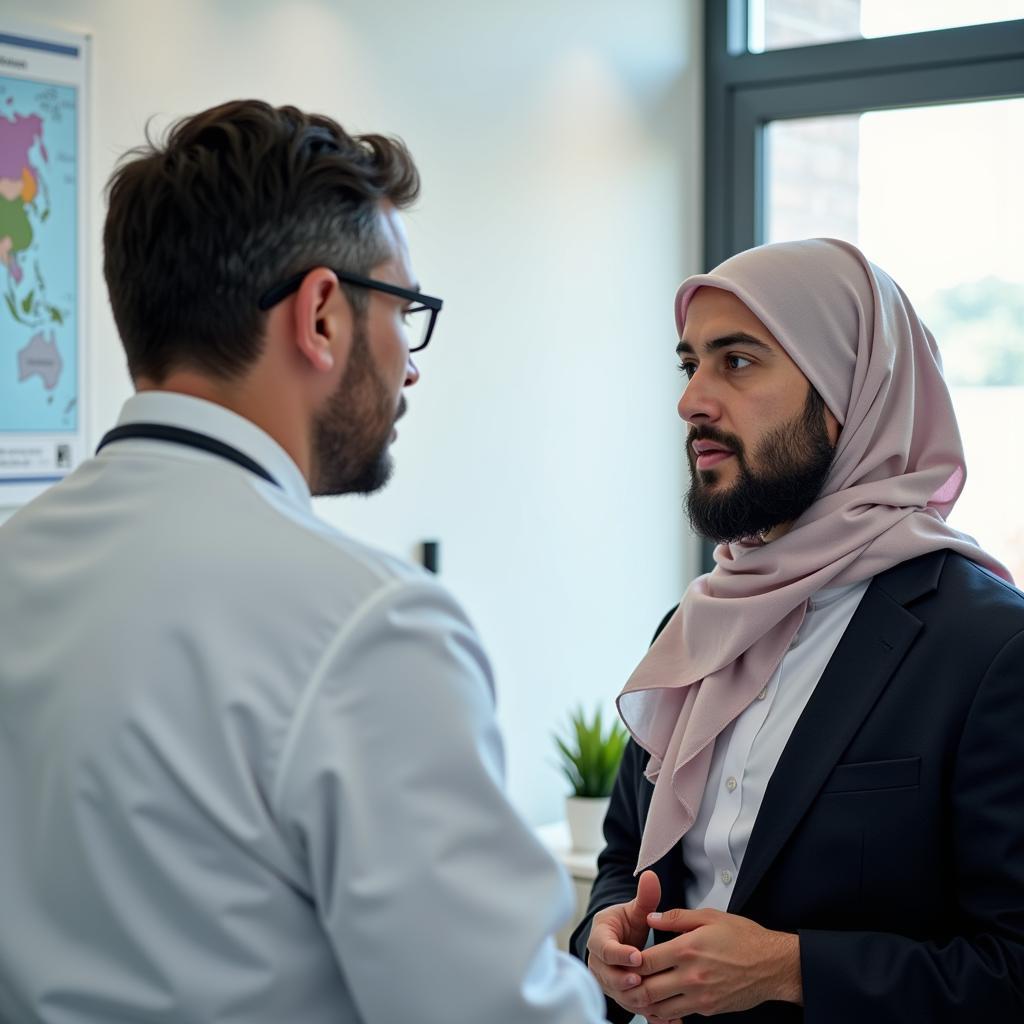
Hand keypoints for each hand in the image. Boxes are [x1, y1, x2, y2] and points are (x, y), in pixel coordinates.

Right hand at [585, 870, 660, 1007]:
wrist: (619, 942)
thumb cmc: (625, 924)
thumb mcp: (634, 910)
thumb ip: (644, 897)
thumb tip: (650, 875)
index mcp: (599, 938)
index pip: (604, 947)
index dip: (619, 953)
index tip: (637, 955)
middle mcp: (598, 962)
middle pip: (607, 975)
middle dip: (624, 979)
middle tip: (641, 980)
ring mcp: (606, 980)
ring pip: (617, 994)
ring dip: (635, 998)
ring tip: (654, 1001)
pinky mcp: (617, 995)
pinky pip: (629, 1006)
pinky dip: (646, 1013)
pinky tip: (665, 1019)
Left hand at [627, 907, 801, 1019]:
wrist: (772, 965)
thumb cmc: (743, 937)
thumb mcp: (710, 917)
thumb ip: (677, 917)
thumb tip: (651, 918)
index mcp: (687, 949)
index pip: (645, 961)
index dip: (630, 961)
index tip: (625, 958)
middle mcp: (691, 976)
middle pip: (647, 989)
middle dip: (632, 985)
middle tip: (625, 978)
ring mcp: (699, 996)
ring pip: (659, 1007)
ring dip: (646, 1001)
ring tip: (639, 990)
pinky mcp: (708, 1009)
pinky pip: (678, 1014)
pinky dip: (665, 1011)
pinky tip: (661, 1000)